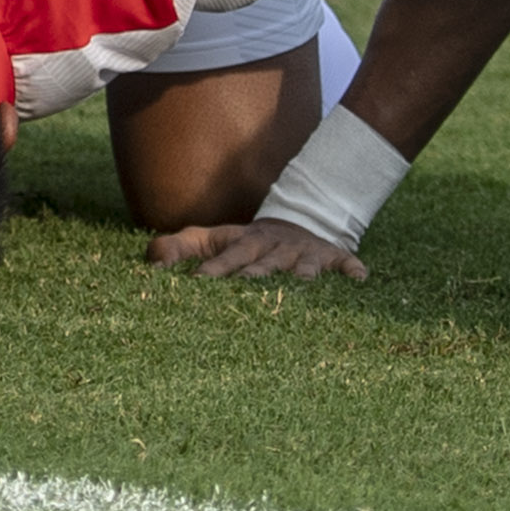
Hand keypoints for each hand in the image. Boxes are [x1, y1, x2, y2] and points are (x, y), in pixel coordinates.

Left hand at [145, 215, 365, 280]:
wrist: (297, 223)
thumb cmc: (245, 244)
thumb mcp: (211, 240)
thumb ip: (178, 248)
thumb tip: (150, 264)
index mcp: (243, 242)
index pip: (225, 256)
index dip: (212, 269)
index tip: (196, 283)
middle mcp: (273, 247)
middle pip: (263, 263)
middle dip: (254, 274)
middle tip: (246, 287)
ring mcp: (304, 253)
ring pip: (302, 267)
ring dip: (301, 274)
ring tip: (300, 283)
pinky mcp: (333, 258)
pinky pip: (345, 263)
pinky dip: (352, 269)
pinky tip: (359, 278)